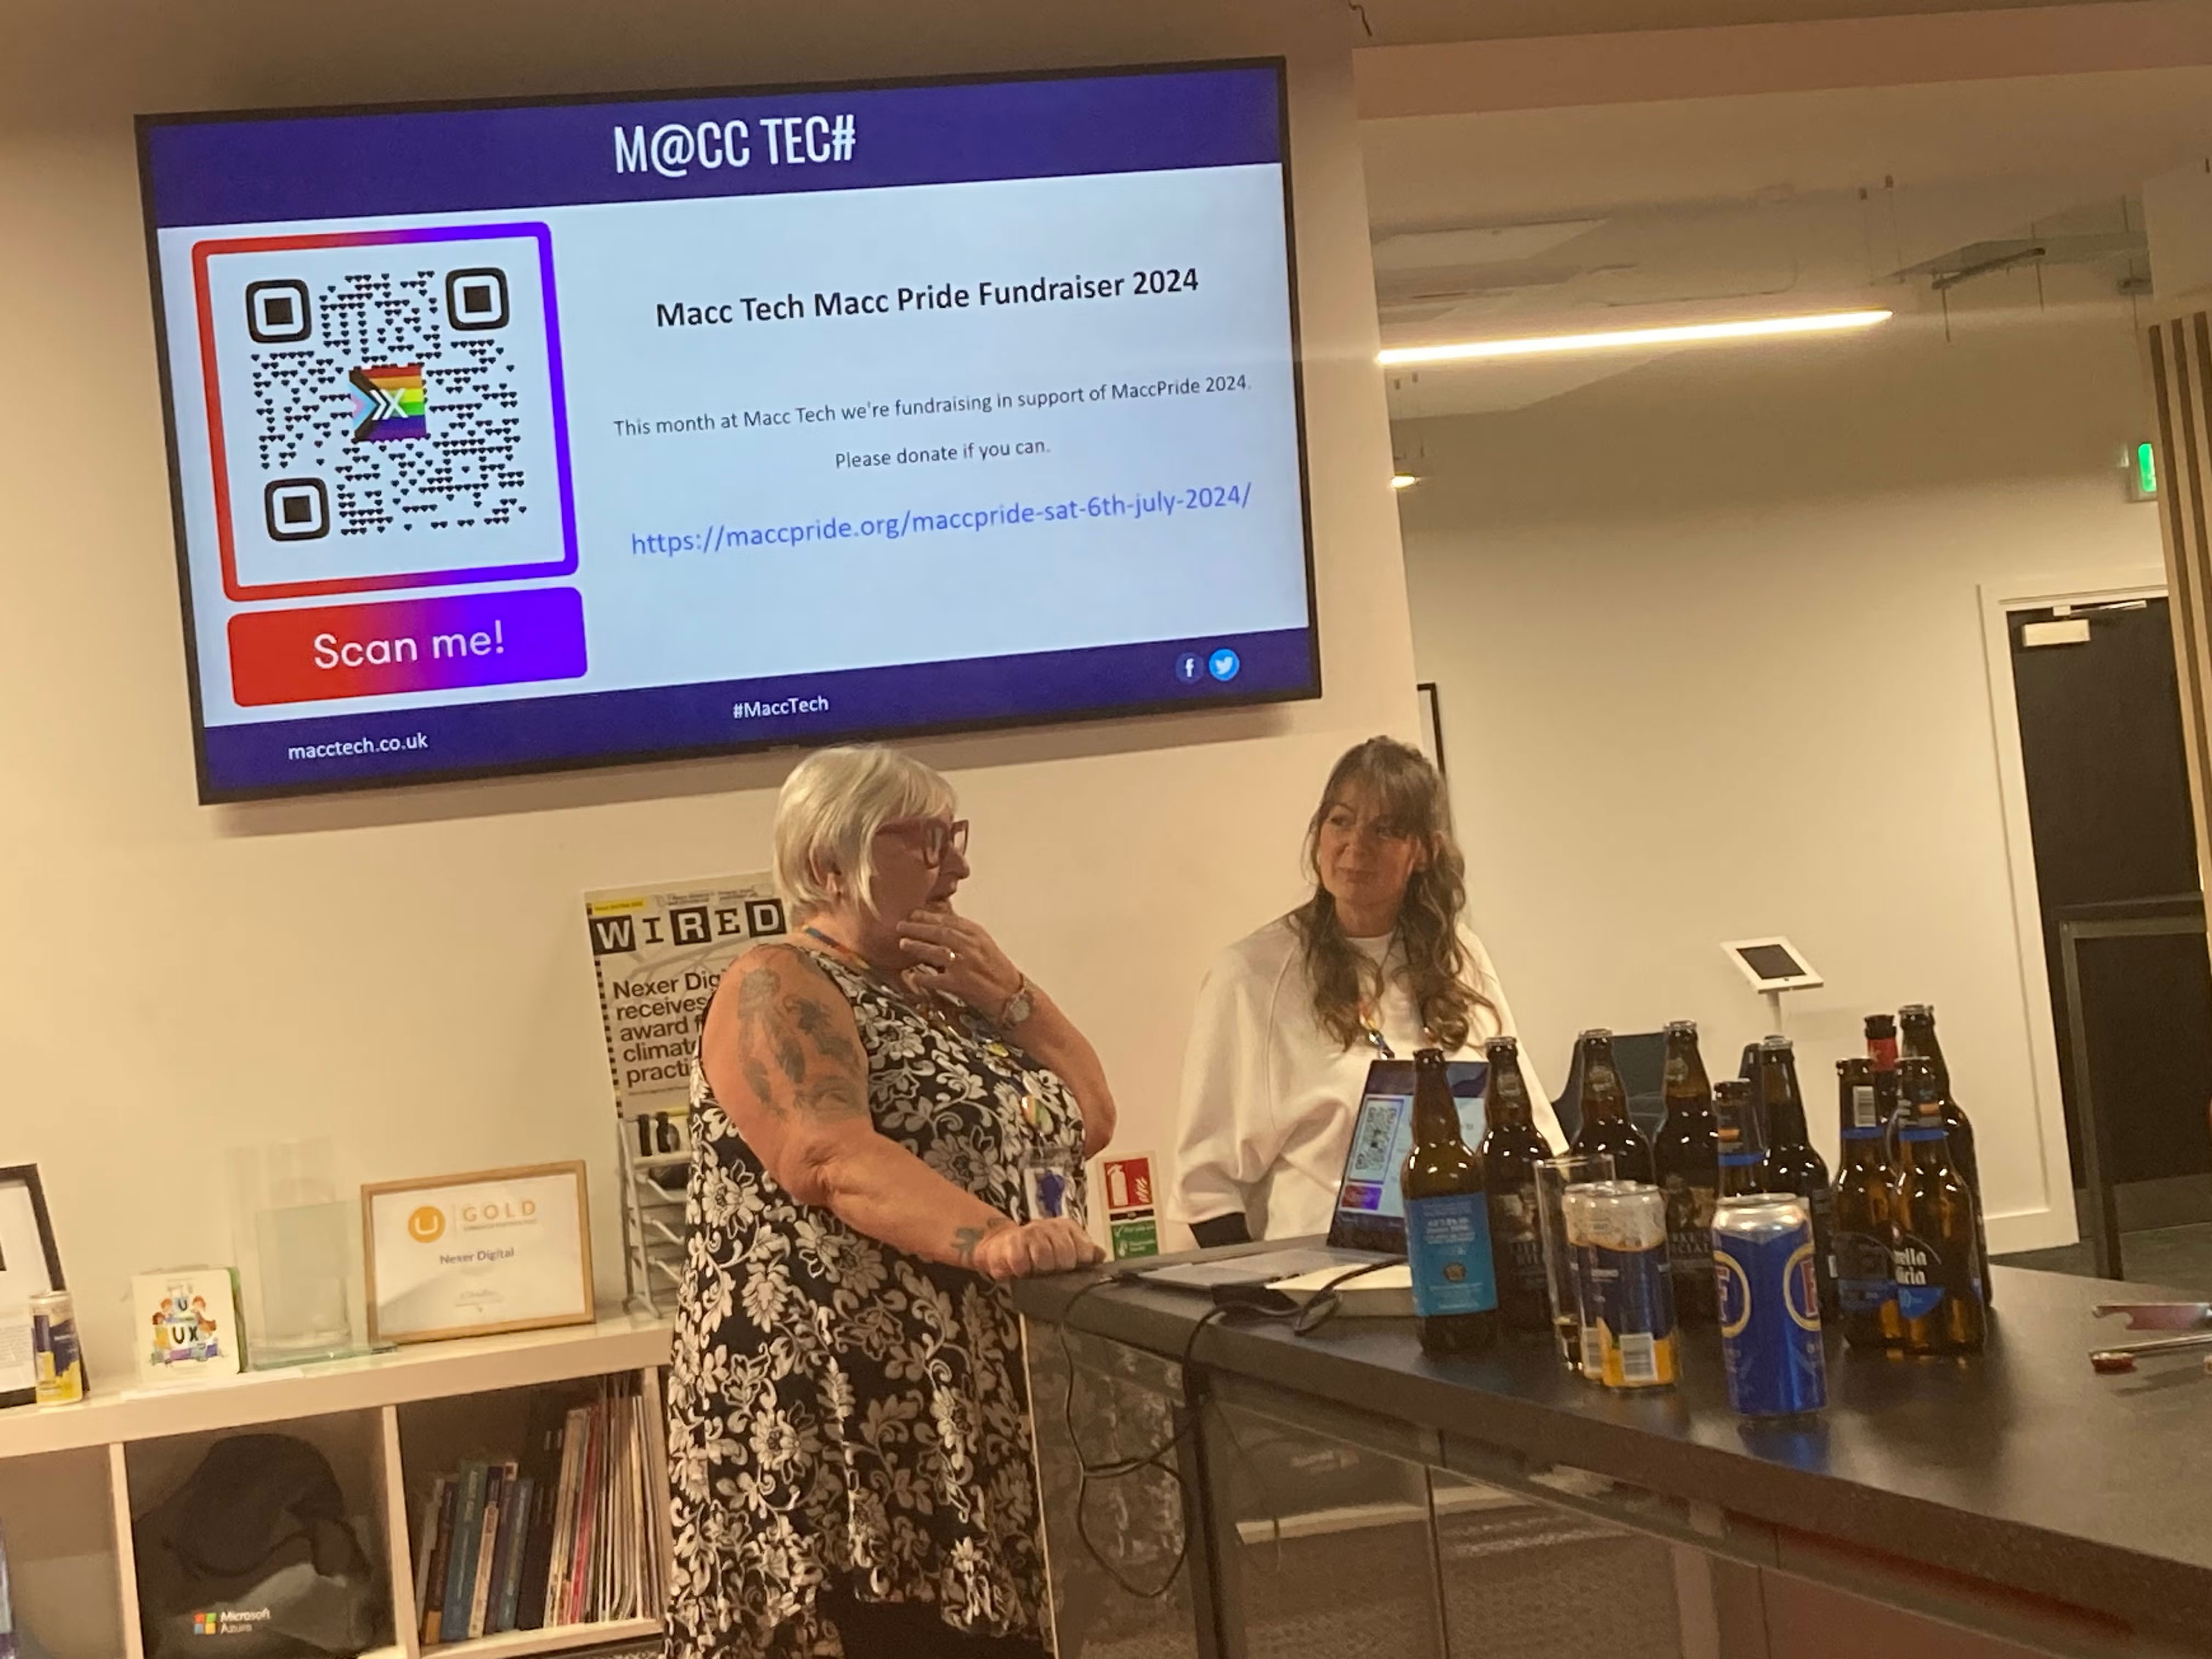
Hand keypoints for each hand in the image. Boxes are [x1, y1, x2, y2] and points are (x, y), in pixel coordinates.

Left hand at [897, 904, 1022, 1015]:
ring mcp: (965, 965)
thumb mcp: (983, 944)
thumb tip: (938, 925)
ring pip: (936, 952)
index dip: (929, 916)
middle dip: (918, 927)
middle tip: (900, 926)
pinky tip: (913, 976)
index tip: (913, 913)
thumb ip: (964, 934)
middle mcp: (971, 947)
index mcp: (977, 934)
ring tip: (903, 944)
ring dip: (917, 947)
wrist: (1011, 994)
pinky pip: (936, 979)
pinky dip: (923, 978)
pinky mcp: (960, 984)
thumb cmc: (996, 969)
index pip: (949, 920)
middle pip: (940, 932)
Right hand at [970, 1218, 1104, 1279]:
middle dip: (1060, 1269)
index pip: (1085, 1250)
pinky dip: (1022, 1271)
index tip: (1072, 1268)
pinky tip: (1021, 1272)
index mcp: (1067, 1228)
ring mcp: (1030, 1233)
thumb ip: (1085, 1252)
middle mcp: (1050, 1227)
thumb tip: (1100, 1255)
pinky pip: (1021, 1263)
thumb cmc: (1037, 1250)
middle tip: (1052, 1272)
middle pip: (1066, 1255)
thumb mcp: (1064, 1249)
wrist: (1000, 1244)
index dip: (1080, 1264)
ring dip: (1041, 1270)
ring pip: (1044, 1258)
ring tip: (1036, 1272)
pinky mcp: (1010, 1243)